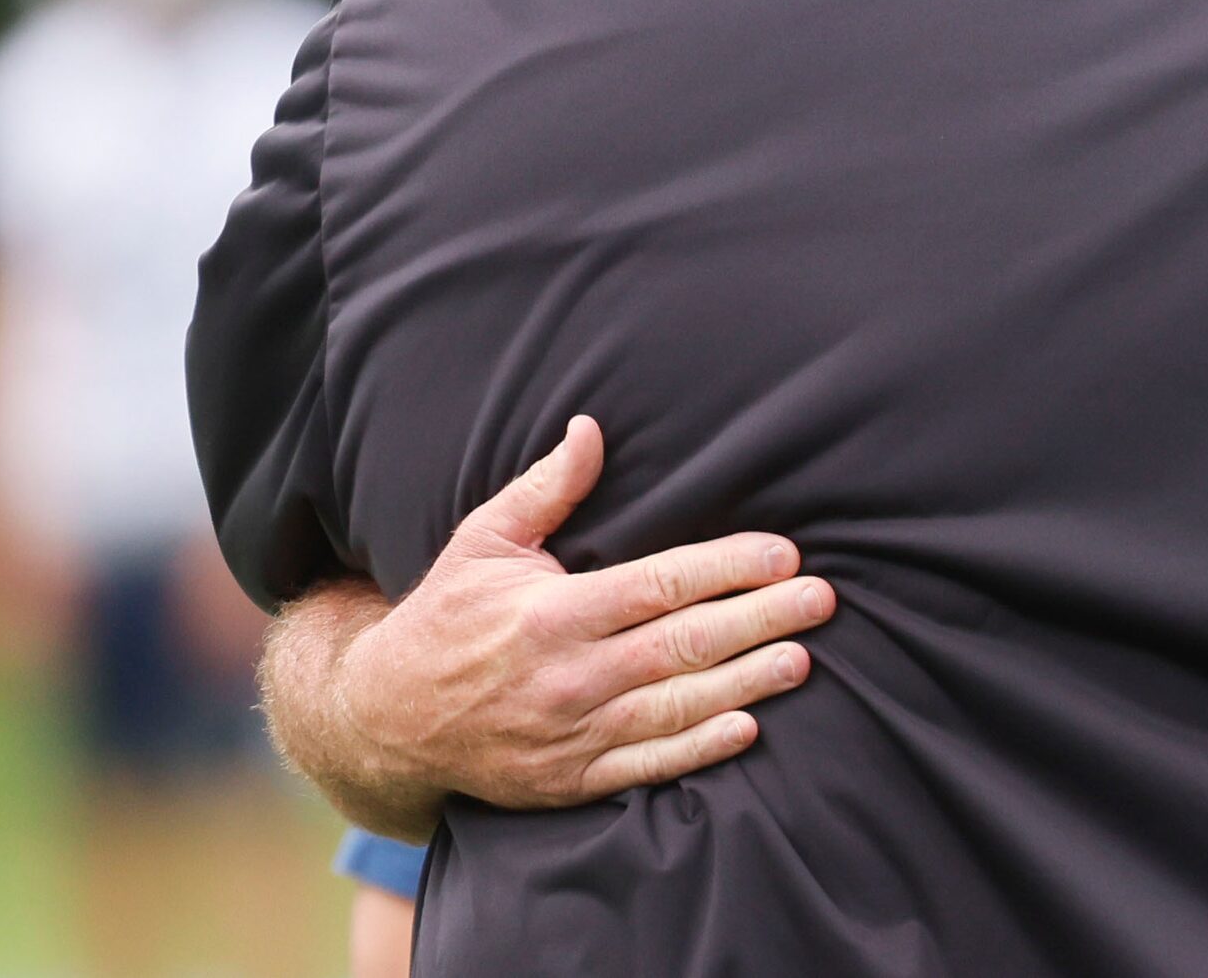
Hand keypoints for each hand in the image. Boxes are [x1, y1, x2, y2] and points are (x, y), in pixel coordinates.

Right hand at [333, 415, 834, 807]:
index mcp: (551, 613)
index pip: (658, 585)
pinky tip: (746, 727)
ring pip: (675, 707)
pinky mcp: (570, 780)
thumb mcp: (484, 541)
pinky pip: (647, 766)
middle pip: (682, 645)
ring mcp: (569, 734)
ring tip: (802, 659)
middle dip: (759, 620)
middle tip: (822, 599)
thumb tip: (592, 427)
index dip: (726, 568)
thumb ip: (547, 488)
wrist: (386, 720)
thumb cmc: (446, 616)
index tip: (784, 552)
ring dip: (745, 683)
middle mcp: (565, 675)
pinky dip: (698, 748)